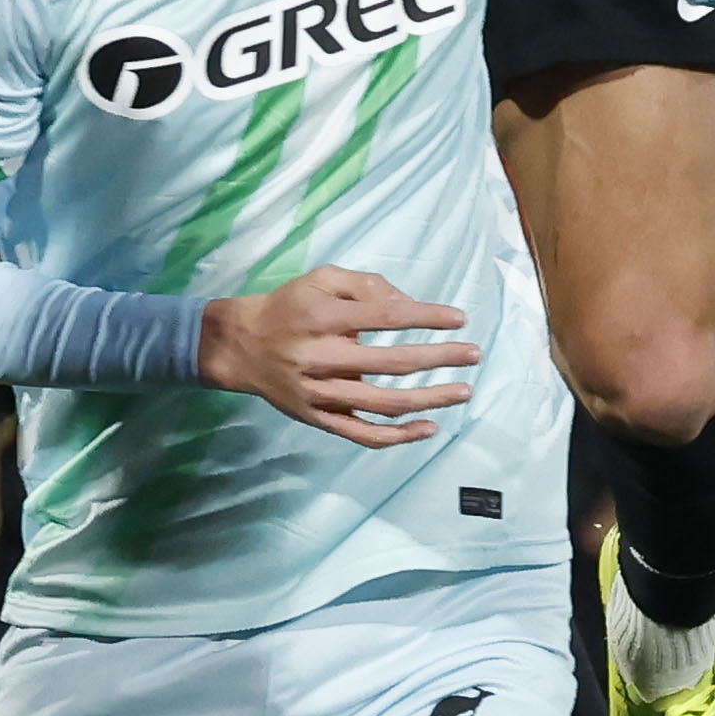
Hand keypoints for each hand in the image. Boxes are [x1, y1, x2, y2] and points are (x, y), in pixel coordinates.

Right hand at [200, 267, 480, 445]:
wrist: (239, 346)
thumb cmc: (288, 307)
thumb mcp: (321, 279)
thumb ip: (366, 285)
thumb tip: (409, 304)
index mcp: (323, 317)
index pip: (386, 317)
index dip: (427, 318)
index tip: (459, 318)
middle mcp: (322, 357)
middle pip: (392, 363)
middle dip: (440, 358)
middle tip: (474, 354)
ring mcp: (321, 394)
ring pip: (384, 403)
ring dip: (430, 399)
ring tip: (464, 391)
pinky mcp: (319, 419)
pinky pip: (363, 434)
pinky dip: (399, 436)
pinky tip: (428, 427)